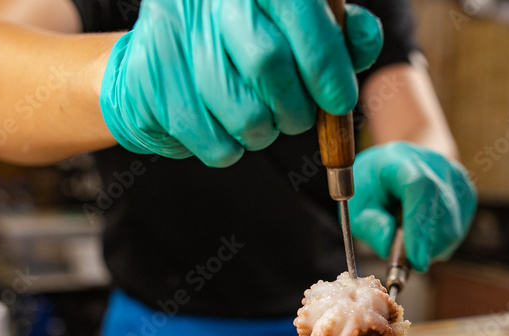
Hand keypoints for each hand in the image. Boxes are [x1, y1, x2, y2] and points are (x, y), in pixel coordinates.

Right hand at [100, 0, 382, 166]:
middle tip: (299, 118)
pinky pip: (210, 142)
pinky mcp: (148, 82)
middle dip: (296, 107)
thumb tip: (360, 39)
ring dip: (264, 132)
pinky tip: (224, 128)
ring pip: (241, 112)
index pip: (298, 10)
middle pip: (267, 63)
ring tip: (261, 122)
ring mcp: (170, 36)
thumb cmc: (245, 40)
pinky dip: (229, 148)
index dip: (327, 63)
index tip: (339, 99)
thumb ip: (339, 31)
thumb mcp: (297, 24)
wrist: (162, 53)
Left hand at [350, 142, 475, 272]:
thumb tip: (388, 245)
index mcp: (401, 160)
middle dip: (425, 246)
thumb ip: (369, 225)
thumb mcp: (357, 204)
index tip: (416, 261)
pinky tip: (422, 234)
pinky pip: (457, 231)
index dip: (420, 226)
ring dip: (430, 247)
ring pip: (453, 228)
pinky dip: (439, 243)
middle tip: (406, 260)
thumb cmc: (374, 186)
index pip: (420, 188)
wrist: (398, 165)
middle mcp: (435, 164)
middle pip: (442, 212)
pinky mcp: (467, 194)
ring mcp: (456, 179)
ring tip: (409, 239)